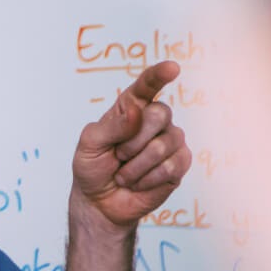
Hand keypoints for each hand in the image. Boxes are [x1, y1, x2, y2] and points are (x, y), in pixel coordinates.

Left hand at [72, 61, 191, 229]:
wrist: (99, 202)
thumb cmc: (92, 168)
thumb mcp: (89, 144)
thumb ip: (111, 125)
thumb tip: (136, 110)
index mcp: (130, 108)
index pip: (146, 86)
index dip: (159, 75)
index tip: (172, 68)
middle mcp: (154, 120)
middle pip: (160, 113)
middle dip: (132, 141)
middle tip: (117, 155)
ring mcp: (170, 140)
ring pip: (162, 145)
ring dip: (135, 166)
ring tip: (124, 173)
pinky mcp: (180, 163)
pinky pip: (171, 167)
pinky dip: (146, 179)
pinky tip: (138, 183)